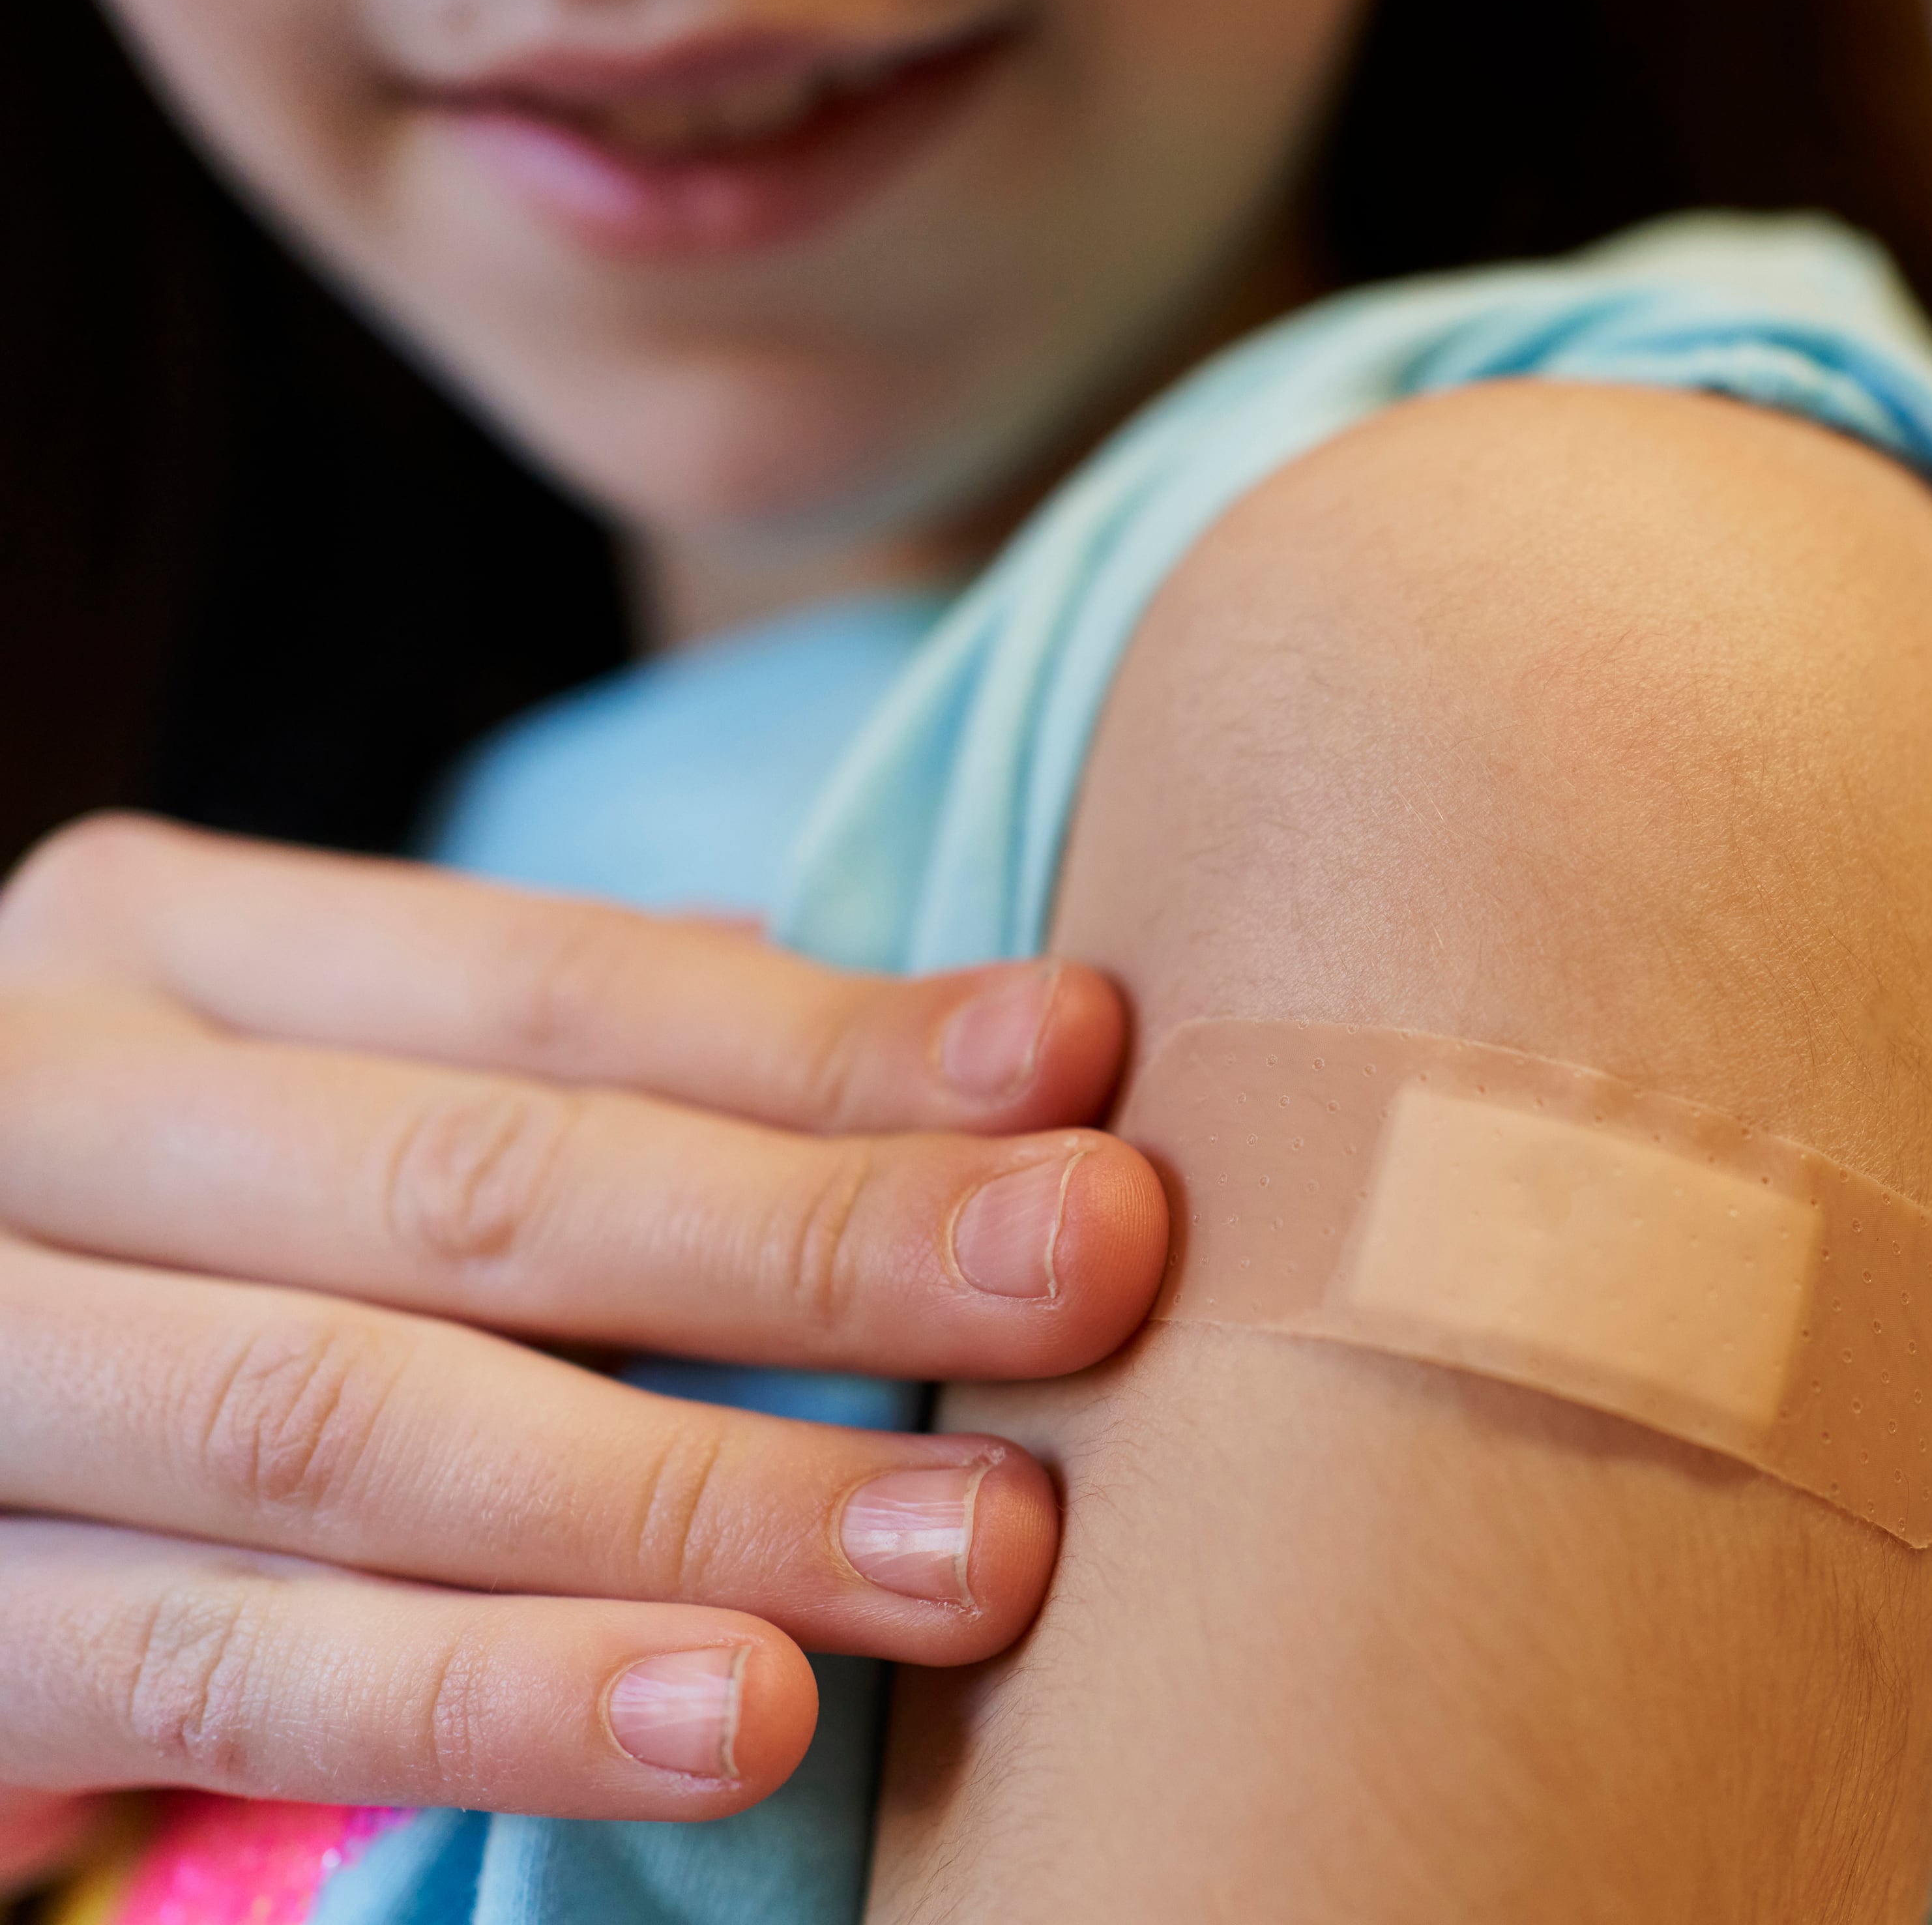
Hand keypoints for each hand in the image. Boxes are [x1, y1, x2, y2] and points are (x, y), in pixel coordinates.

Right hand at [0, 816, 1166, 1843]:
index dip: (829, 1038)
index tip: (1079, 1063)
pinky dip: (494, 1698)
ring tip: (977, 1551)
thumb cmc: (189, 1250)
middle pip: (484, 1183)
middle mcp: (39, 1114)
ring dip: (706, 1500)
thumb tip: (947, 1050)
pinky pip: (232, 1673)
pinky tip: (728, 1714)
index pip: (553, 980)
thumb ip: (571, 1069)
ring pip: (364, 1430)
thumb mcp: (327, 1105)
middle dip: (819, 1238)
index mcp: (170, 949)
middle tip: (1095, 1272)